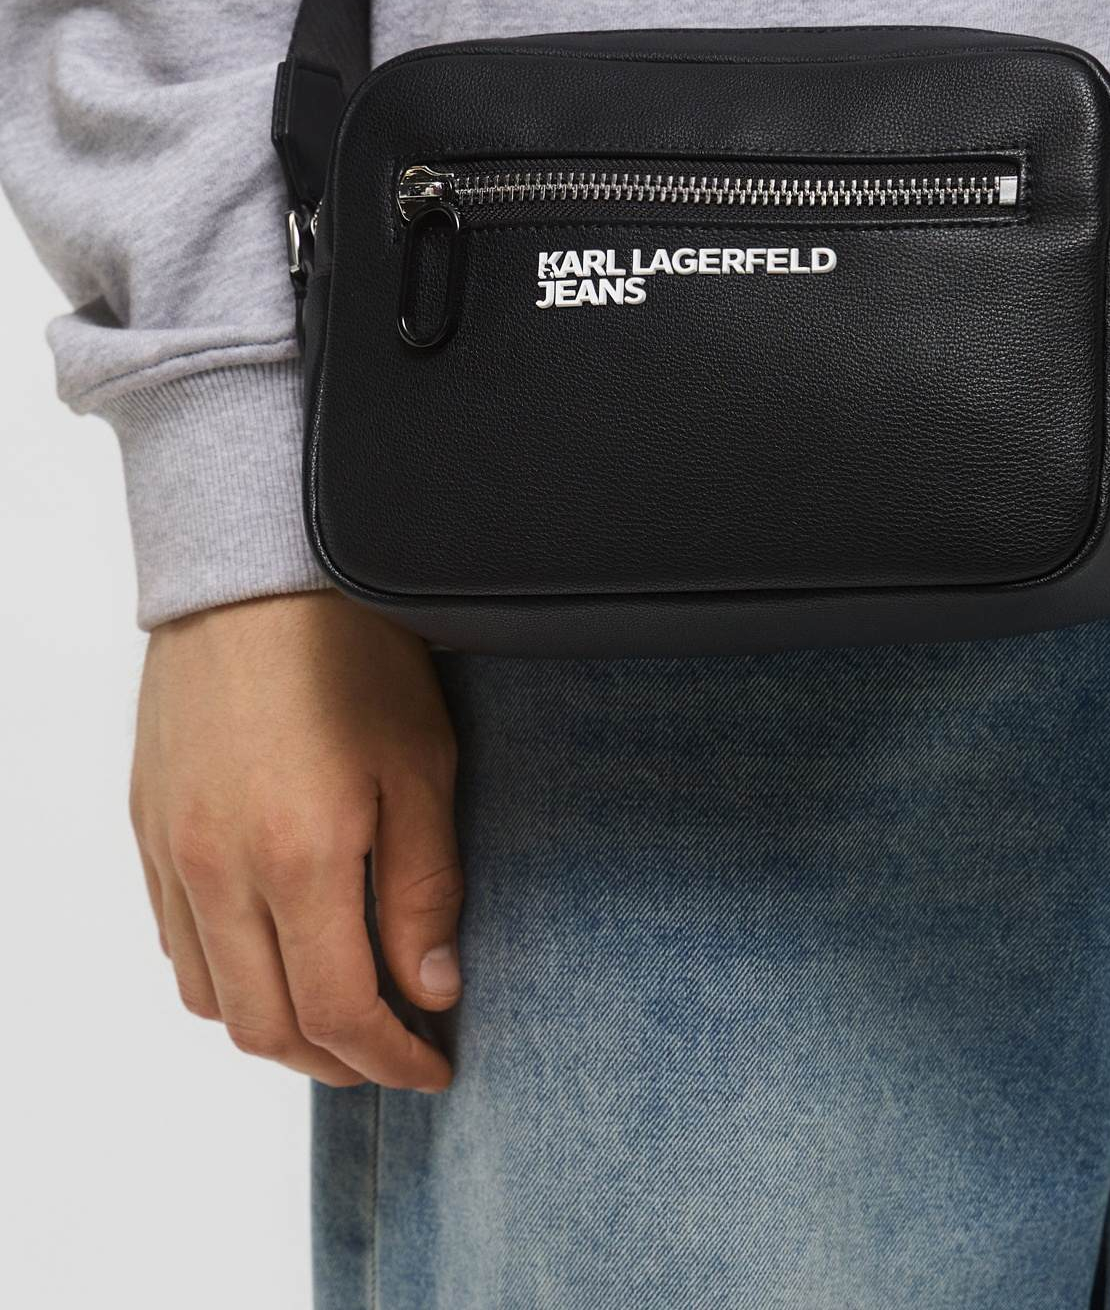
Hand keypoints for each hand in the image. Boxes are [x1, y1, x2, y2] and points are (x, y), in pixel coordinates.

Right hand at [130, 590, 462, 1089]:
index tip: (438, 1064)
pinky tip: (275, 958)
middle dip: (340, 1062)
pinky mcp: (147, 826)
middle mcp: (218, 869)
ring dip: (277, 1029)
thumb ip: (424, 888)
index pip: (338, 1011)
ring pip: (211, 998)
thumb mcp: (422, 763)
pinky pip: (176, 941)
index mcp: (297, 856)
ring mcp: (171, 851)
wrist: (254, 570)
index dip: (393, 1057)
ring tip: (341, 1017)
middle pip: (267, 1027)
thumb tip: (430, 989)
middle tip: (396, 1054)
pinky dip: (225, 978)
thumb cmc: (351, 651)